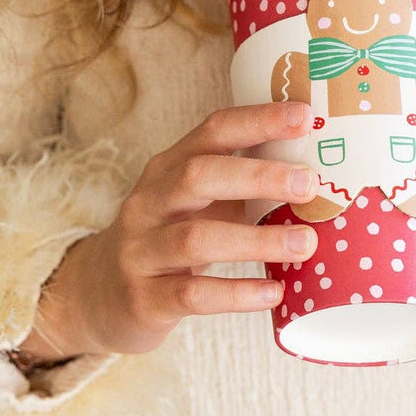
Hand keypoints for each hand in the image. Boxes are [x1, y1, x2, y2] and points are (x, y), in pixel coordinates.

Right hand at [15, 101, 320, 362]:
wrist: (99, 296)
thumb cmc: (168, 238)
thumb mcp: (196, 202)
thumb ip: (240, 181)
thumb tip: (315, 165)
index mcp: (168, 168)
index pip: (212, 131)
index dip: (258, 120)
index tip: (306, 116)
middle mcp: (149, 202)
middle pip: (199, 175)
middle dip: (258, 175)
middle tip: (310, 183)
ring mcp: (141, 250)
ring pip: (197, 238)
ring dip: (256, 240)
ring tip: (306, 244)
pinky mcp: (144, 299)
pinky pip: (192, 295)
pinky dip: (236, 293)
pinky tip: (274, 292)